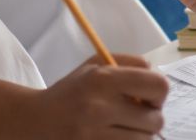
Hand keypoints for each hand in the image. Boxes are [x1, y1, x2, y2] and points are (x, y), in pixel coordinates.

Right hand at [24, 53, 167, 139]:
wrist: (36, 120)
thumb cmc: (72, 91)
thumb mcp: (94, 65)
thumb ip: (128, 62)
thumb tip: (153, 73)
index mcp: (103, 79)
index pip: (158, 86)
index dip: (159, 93)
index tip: (148, 97)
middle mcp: (100, 107)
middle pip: (156, 120)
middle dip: (151, 118)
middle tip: (136, 115)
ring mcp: (95, 135)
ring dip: (140, 135)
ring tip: (124, 128)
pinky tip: (116, 136)